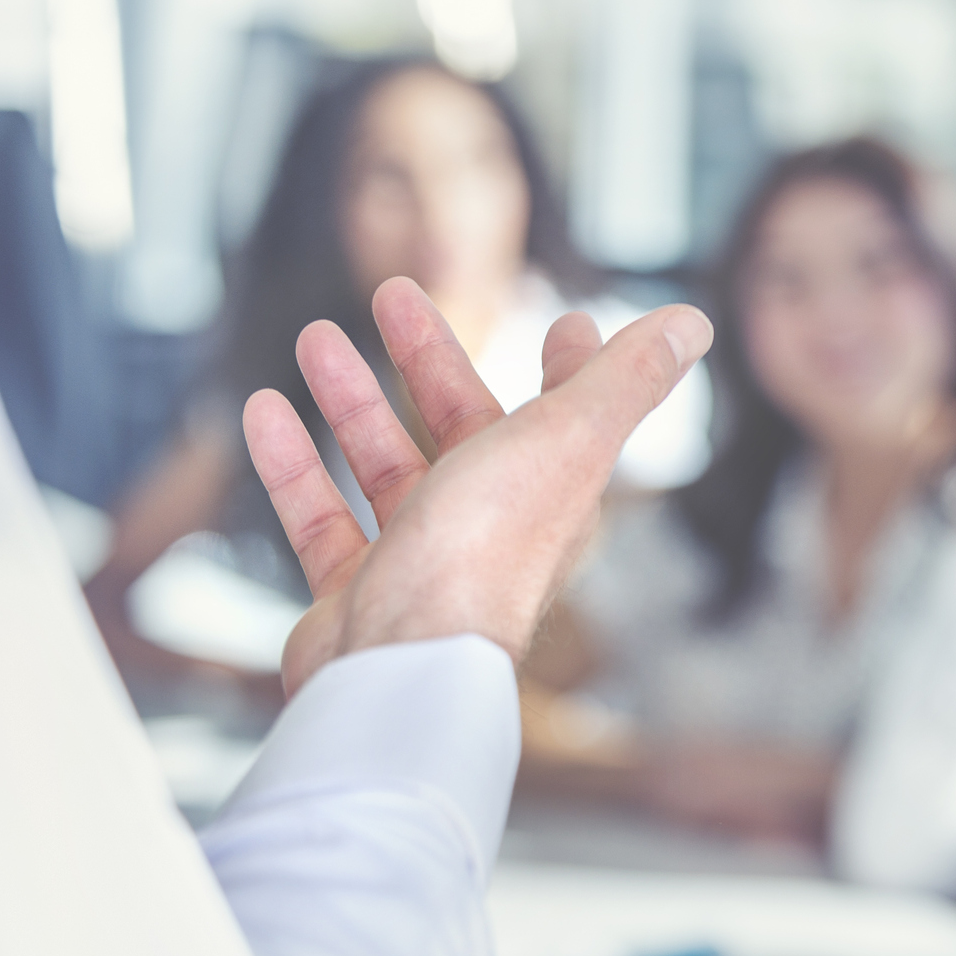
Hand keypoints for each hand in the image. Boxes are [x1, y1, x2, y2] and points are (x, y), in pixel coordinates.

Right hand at [243, 276, 711, 694]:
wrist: (402, 661)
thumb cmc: (487, 548)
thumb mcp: (569, 438)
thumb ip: (626, 378)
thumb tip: (693, 322)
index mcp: (554, 490)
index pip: (570, 414)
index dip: (573, 366)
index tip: (568, 323)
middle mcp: (495, 524)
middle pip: (464, 425)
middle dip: (429, 358)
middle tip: (393, 293)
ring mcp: (425, 561)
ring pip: (386, 465)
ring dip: (353, 401)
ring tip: (314, 336)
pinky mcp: (359, 593)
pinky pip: (320, 517)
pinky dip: (293, 464)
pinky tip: (263, 411)